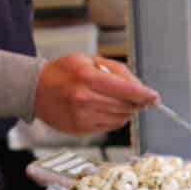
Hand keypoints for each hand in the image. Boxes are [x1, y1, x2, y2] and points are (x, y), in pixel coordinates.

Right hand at [34, 54, 159, 134]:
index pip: (126, 89)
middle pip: (126, 106)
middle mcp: (84, 98)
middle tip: (142, 99)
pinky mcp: (81, 129)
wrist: (35, 90)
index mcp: (86, 77)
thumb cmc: (64, 72)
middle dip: (138, 103)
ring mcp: (82, 116)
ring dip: (127, 110)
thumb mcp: (88, 60)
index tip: (155, 97)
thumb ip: (116, 71)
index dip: (144, 94)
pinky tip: (106, 109)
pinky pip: (110, 126)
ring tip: (118, 101)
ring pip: (121, 117)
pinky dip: (115, 118)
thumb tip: (140, 88)